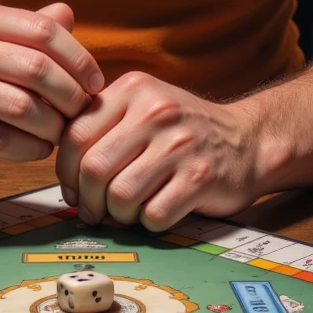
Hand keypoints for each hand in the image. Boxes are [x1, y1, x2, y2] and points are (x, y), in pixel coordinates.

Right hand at [0, 0, 102, 162]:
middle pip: (40, 70)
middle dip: (72, 96)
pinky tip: (37, 148)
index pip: (46, 31)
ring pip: (25, 109)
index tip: (94, 83)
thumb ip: (25, 26)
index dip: (80, 59)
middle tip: (82, 112)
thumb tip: (68, 14)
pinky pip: (3, 140)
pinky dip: (30, 148)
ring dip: (54, 126)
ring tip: (60, 132)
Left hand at [54, 72, 258, 230]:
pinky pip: (154, 215)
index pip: (76, 134)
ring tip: (126, 212)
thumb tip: (65, 171)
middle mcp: (156, 111)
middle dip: (88, 199)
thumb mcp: (143, 106)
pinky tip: (156, 211)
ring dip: (118, 215)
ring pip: (121, 196)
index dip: (66, 171)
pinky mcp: (201, 177)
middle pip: (95, 168)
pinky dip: (148, 223)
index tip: (73, 188)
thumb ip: (102, 124)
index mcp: (133, 89)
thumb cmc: (183, 131)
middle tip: (94, 210)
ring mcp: (180, 144)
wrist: (247, 140)